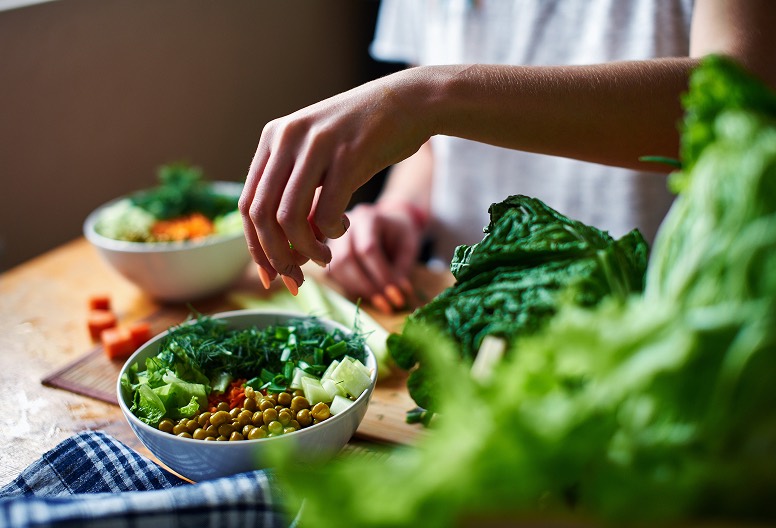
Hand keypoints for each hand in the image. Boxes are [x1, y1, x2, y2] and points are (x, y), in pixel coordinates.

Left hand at [238, 69, 433, 292]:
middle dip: (276, 256)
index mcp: (273, 138)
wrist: (409, 102)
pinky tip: (344, 229)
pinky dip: (332, 233)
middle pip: (262, 215)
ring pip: (289, 218)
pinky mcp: (347, 155)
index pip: (248, 204)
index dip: (255, 247)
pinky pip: (326, 212)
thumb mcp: (319, 157)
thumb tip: (283, 250)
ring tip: (323, 258)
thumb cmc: (365, 137)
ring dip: (305, 251)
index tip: (271, 275)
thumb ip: (297, 194)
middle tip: (296, 277)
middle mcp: (286, 138)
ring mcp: (315, 145)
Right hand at [326, 202, 422, 312]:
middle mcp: (346, 226)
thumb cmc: (400, 235)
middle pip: (347, 258)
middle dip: (367, 286)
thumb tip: (395, 296)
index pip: (369, 249)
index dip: (381, 275)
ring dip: (357, 289)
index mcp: (368, 218)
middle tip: (386, 303)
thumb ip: (402, 269)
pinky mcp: (329, 252)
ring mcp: (334, 238)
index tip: (395, 295)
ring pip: (337, 267)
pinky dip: (350, 287)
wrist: (390, 223)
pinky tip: (367, 293)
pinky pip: (333, 273)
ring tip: (379, 301)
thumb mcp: (409, 248)